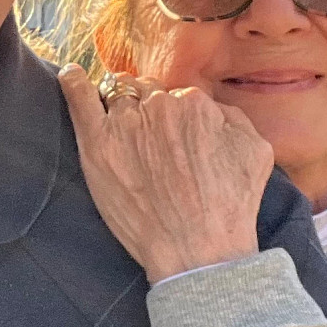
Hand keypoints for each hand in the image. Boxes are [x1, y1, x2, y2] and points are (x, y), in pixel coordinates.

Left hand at [58, 64, 273, 282]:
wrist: (196, 251)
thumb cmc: (229, 207)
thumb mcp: (254, 151)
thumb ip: (232, 116)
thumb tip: (210, 108)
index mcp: (195, 104)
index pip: (178, 95)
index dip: (178, 117)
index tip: (178, 140)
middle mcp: (158, 107)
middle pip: (147, 91)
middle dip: (149, 108)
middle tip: (154, 143)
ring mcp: (125, 125)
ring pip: (116, 93)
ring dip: (118, 101)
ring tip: (123, 124)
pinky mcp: (98, 146)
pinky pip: (80, 99)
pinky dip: (74, 82)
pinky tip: (72, 75)